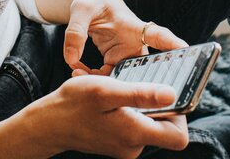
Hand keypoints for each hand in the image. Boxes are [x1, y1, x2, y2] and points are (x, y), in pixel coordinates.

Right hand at [26, 75, 188, 157]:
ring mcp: (125, 146)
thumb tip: (172, 95)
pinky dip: (128, 110)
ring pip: (148, 123)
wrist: (48, 123)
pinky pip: (134, 125)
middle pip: (166, 129)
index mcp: (135, 134)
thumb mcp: (107, 90)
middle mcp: (134, 146)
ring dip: (140, 104)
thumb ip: (140, 94)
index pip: (178, 137)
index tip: (169, 93)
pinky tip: (112, 98)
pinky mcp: (117, 142)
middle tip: (141, 83)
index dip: (181, 116)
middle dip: (158, 104)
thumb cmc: (74, 104)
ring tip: (120, 89)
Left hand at [63, 0, 188, 75]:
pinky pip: (108, 78)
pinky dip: (93, 78)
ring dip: (103, 82)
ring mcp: (126, 55)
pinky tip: (76, 70)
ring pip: (123, 79)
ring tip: (76, 73)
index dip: (171, 44)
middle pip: (145, 68)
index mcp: (133, 26)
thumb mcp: (81, 9)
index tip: (185, 51)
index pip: (157, 35)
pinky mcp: (116, 62)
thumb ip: (76, 31)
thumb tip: (71, 59)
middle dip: (134, 83)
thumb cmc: (92, 1)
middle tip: (116, 92)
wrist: (91, 4)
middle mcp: (135, 43)